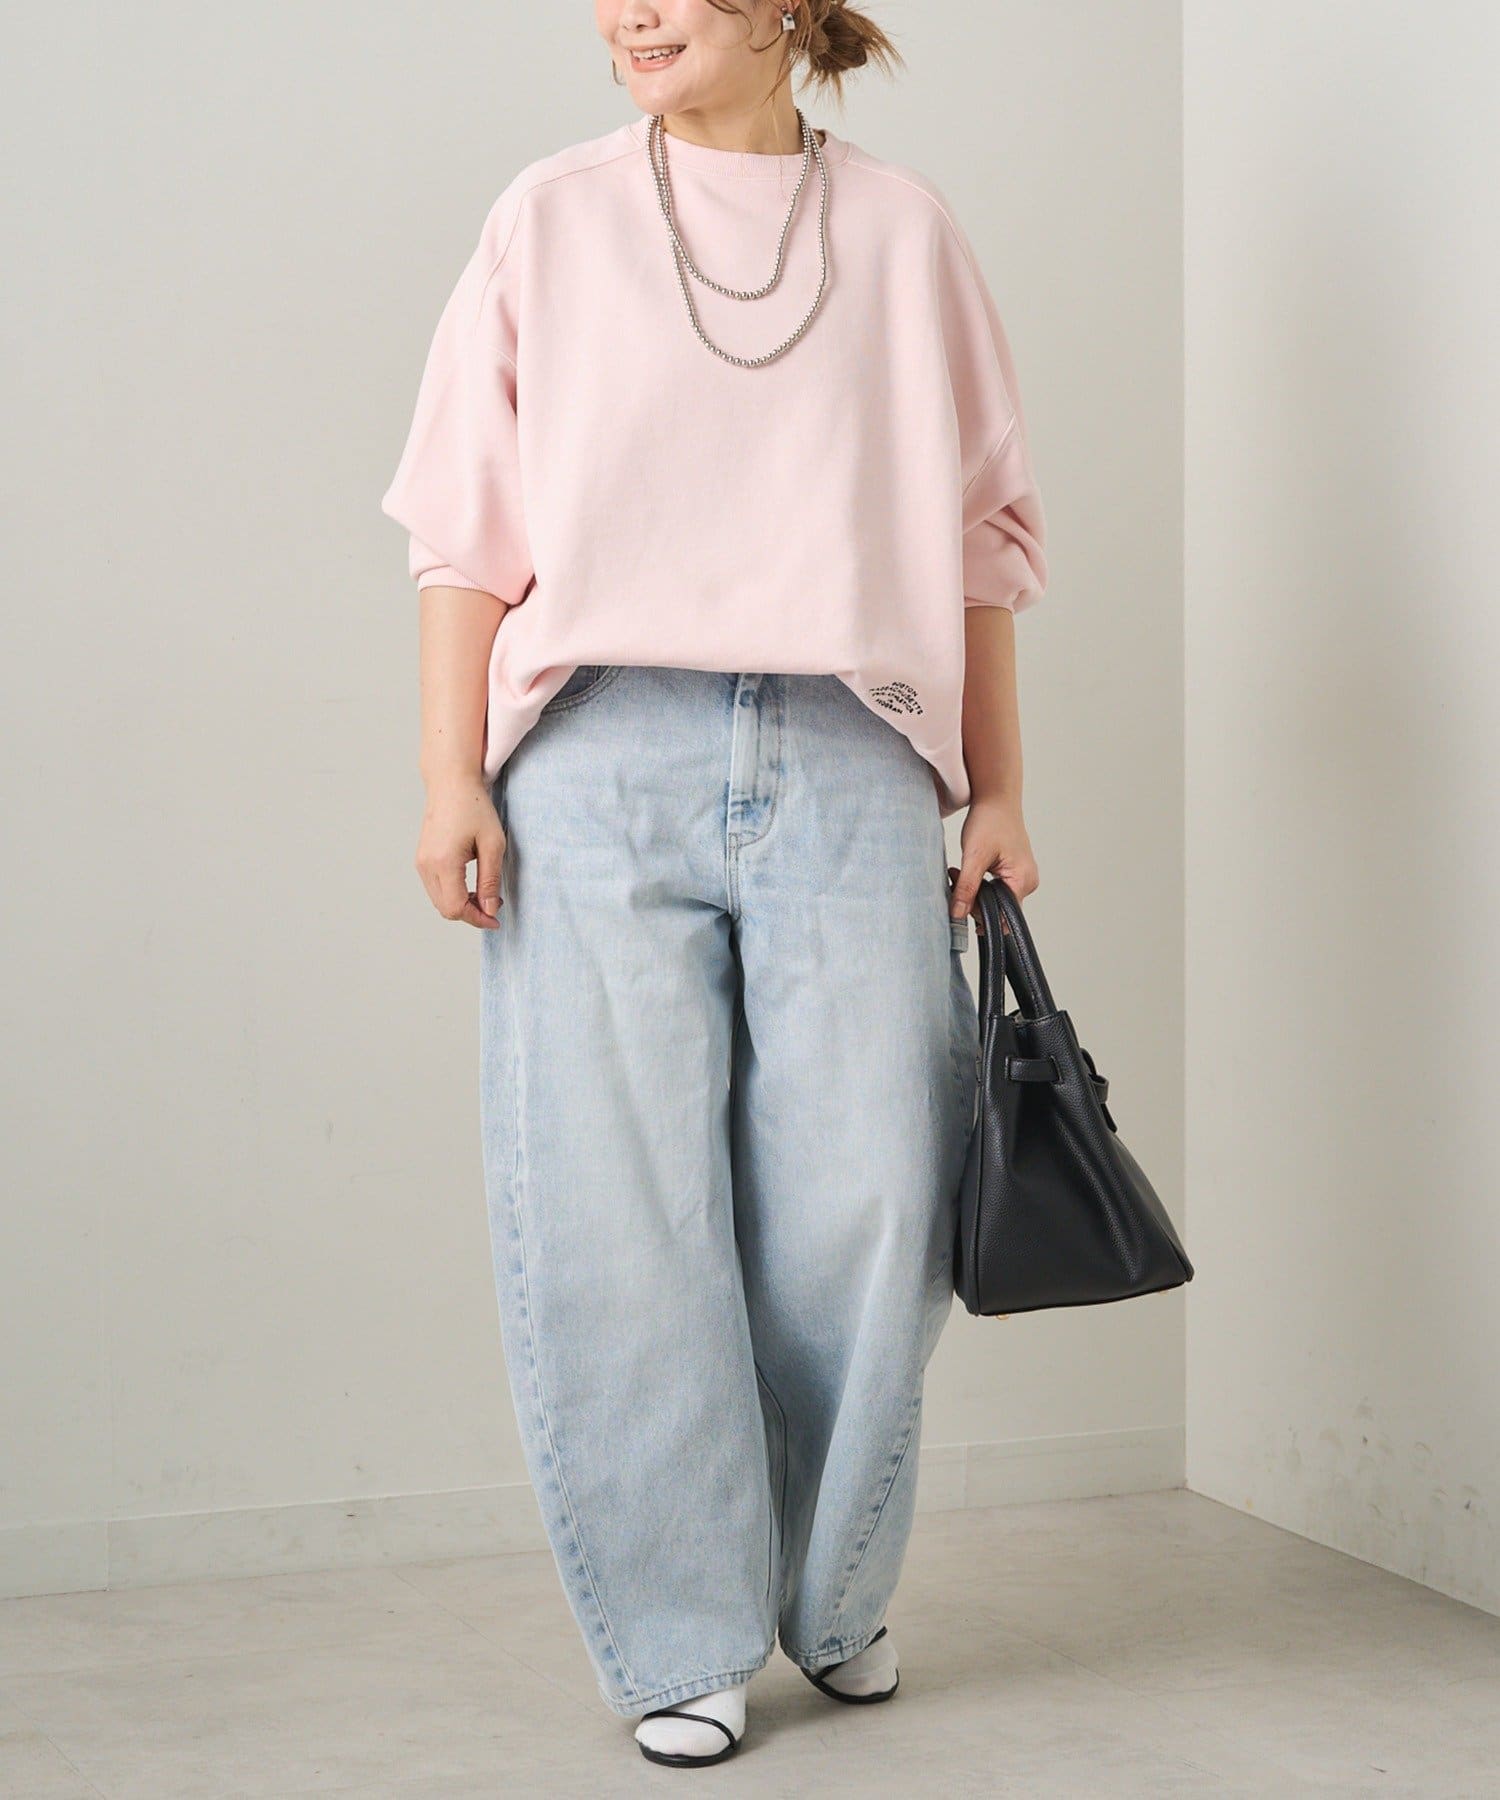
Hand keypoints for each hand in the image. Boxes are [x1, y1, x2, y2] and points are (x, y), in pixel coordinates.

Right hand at [415, 771, 505, 928]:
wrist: (451, 783)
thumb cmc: (474, 807)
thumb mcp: (493, 844)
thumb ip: (490, 880)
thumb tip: (489, 909)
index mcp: (444, 862)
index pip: (456, 908)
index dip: (477, 919)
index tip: (496, 920)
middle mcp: (427, 865)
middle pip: (445, 909)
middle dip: (470, 914)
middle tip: (493, 906)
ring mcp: (421, 862)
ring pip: (439, 901)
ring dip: (461, 904)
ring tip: (484, 893)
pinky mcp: (422, 858)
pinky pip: (435, 888)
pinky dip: (452, 893)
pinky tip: (470, 884)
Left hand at [947, 793, 1038, 932]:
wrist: (995, 798)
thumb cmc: (990, 821)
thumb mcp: (974, 856)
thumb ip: (966, 887)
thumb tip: (957, 914)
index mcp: (1023, 881)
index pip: (1002, 916)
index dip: (978, 913)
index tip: (960, 897)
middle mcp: (1027, 882)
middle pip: (998, 910)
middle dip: (972, 899)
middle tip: (955, 879)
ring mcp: (1022, 877)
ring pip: (994, 899)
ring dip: (973, 890)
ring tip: (960, 871)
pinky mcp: (1013, 872)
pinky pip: (995, 889)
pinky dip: (978, 883)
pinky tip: (968, 870)